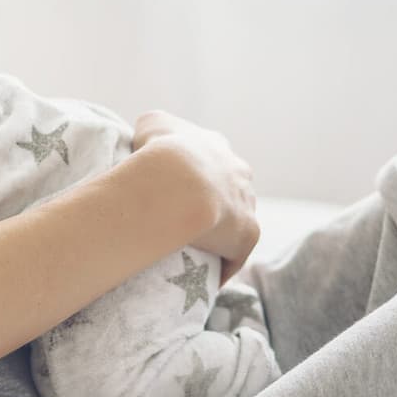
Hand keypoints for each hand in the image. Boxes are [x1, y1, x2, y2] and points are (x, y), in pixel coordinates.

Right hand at [133, 111, 259, 281]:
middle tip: (180, 214)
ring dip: (218, 231)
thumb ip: (155, 126)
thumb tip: (148, 136)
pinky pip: (234, 255)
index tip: (173, 182)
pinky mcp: (247, 235)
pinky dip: (219, 265)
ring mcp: (246, 204)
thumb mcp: (150, 123)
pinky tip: (199, 274)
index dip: (192, 169)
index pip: (210, 157)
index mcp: (216, 146)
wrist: (179, 181)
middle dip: (212, 198)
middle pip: (229, 188)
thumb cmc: (160, 149)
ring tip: (189, 244)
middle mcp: (239, 173)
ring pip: (234, 220)